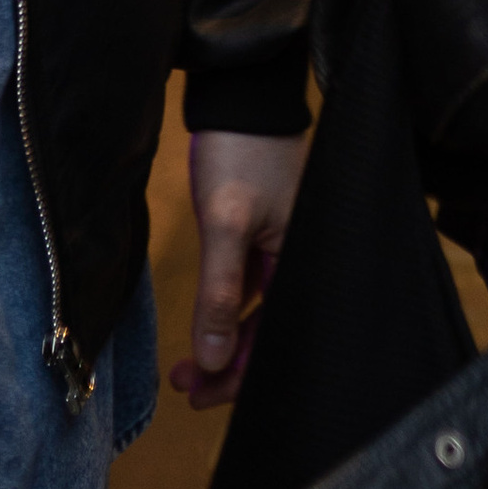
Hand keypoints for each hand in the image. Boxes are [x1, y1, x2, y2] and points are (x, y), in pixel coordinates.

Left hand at [171, 127, 307, 408]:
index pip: (275, 342)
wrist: (241, 95)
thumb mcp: (226, 223)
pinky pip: (252, 289)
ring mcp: (283, 248)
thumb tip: (213, 359)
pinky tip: (208, 322)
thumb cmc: (241, 152)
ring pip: (258, 314)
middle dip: (227, 365)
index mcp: (302, 263)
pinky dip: (228, 309)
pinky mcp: (266, 236)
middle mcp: (300, 262)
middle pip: (270, 334)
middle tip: (185, 384)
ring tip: (186, 363)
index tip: (196, 393)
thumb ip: (220, 292)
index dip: (236, 376)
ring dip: (224, 339)